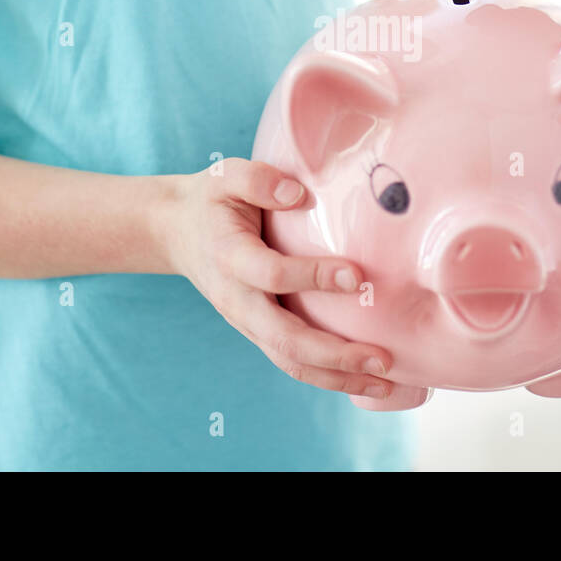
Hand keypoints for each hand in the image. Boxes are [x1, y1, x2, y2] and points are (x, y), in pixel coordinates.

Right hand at [166, 158, 397, 398]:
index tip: (356, 275)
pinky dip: (327, 377)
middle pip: (285, 340)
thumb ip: (258, 180)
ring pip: (289, 362)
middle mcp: (238, 300)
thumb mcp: (226, 176)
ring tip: (384, 383)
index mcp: (230, 258)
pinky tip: (363, 381)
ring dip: (338, 378)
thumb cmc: (212, 200)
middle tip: (383, 360)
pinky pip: (291, 361)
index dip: (313, 277)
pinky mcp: (257, 332)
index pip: (272, 275)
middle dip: (336, 355)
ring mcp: (246, 322)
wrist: (175, 231)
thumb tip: (299, 195)